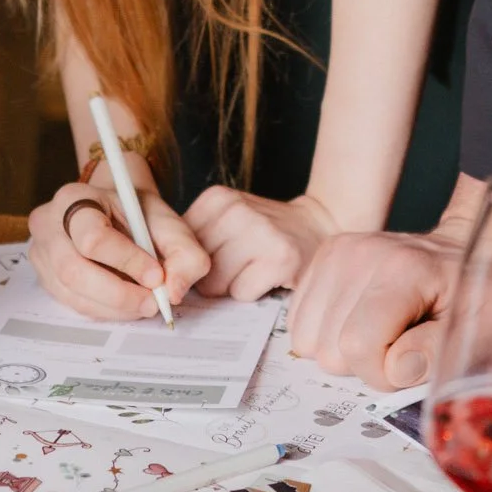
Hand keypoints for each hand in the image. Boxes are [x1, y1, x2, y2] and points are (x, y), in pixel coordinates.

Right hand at [27, 179, 209, 321]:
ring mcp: (41, 253)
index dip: (126, 261)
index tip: (157, 276)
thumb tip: (175, 291)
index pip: (93, 237)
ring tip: (144, 303)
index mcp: (73, 198)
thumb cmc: (136, 213)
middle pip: (74, 271)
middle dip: (120, 294)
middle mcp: (48, 225)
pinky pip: (72, 304)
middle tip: (153, 303)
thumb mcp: (166, 220)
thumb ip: (183, 251)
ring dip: (115, 307)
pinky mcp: (45, 278)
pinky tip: (126, 303)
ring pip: (73, 294)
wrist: (115, 212)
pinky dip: (105, 310)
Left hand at [184, 188, 336, 298]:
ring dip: (234, 285)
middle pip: (196, 269)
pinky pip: (242, 293)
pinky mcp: (280, 259)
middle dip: (214, 275)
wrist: (318, 225)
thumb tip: (173, 281)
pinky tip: (269, 274)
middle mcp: (236, 209)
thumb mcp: (226, 220)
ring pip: (216, 284)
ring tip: (256, 265)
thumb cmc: (264, 231)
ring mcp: (260, 232)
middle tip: (242, 260)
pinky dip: (254, 292)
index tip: (220, 254)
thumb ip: (195, 241)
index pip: (179, 250)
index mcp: (217, 198)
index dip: (196, 262)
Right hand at [287, 225, 466, 387]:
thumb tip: (395, 369)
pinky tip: (360, 320)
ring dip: (342, 351)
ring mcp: (337, 252)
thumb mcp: (485, 332)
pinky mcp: (323, 257)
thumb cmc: (480, 296)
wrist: (473, 249)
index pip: (358, 344)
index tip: (412, 362)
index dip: (382, 374)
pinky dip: (326, 334)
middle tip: (401, 343)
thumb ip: (437, 354)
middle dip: (364, 364)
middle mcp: (361, 254)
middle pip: (329, 351)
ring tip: (382, 331)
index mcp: (403, 269)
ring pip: (307, 341)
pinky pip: (299, 323)